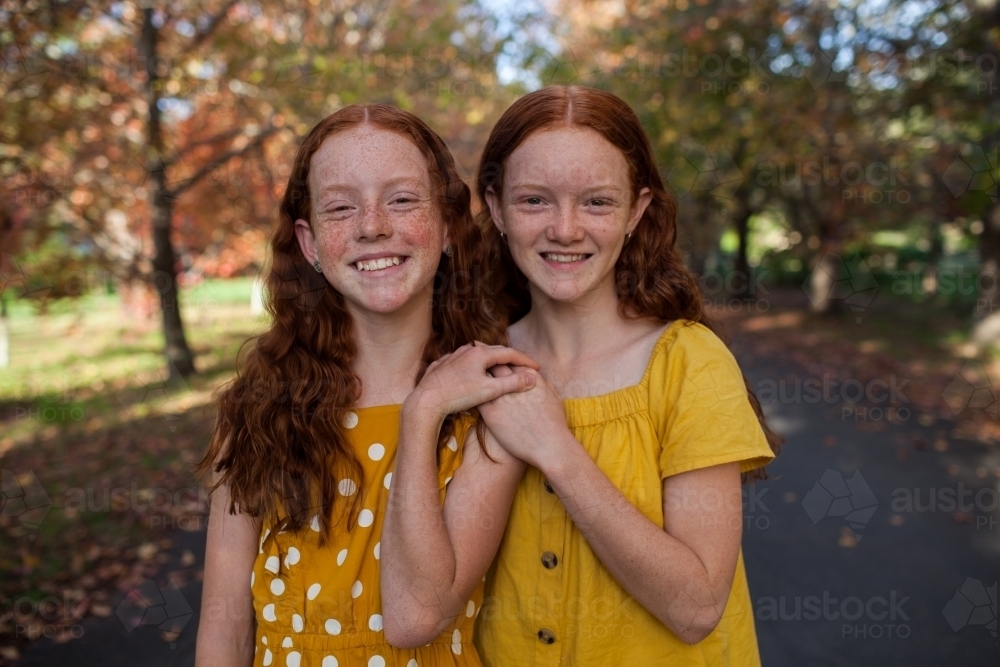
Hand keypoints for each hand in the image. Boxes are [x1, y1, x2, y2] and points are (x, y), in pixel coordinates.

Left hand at [405, 342, 539, 421]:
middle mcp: (467, 350)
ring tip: (500, 367)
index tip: (537, 368)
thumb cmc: (459, 395)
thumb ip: (512, 383)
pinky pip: (462, 362)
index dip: (525, 361)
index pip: (509, 353)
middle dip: (510, 358)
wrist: (427, 400)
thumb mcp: (490, 391)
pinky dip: (474, 366)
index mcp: (481, 353)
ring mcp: (453, 356)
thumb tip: (532, 378)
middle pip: (494, 351)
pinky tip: (474, 372)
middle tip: (523, 366)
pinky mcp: (442, 365)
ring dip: (491, 360)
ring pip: (477, 355)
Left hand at [479, 369, 575, 470]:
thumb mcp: (553, 394)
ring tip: (473, 379)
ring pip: (483, 379)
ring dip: (477, 377)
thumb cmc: (555, 423)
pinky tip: (471, 397)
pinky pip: (477, 398)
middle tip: (479, 364)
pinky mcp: (491, 413)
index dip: (504, 361)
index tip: (500, 364)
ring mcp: (501, 397)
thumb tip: (536, 377)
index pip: (512, 360)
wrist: (549, 445)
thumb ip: (542, 382)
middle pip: (495, 364)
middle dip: (487, 362)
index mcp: (529, 375)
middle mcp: (513, 383)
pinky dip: (473, 395)